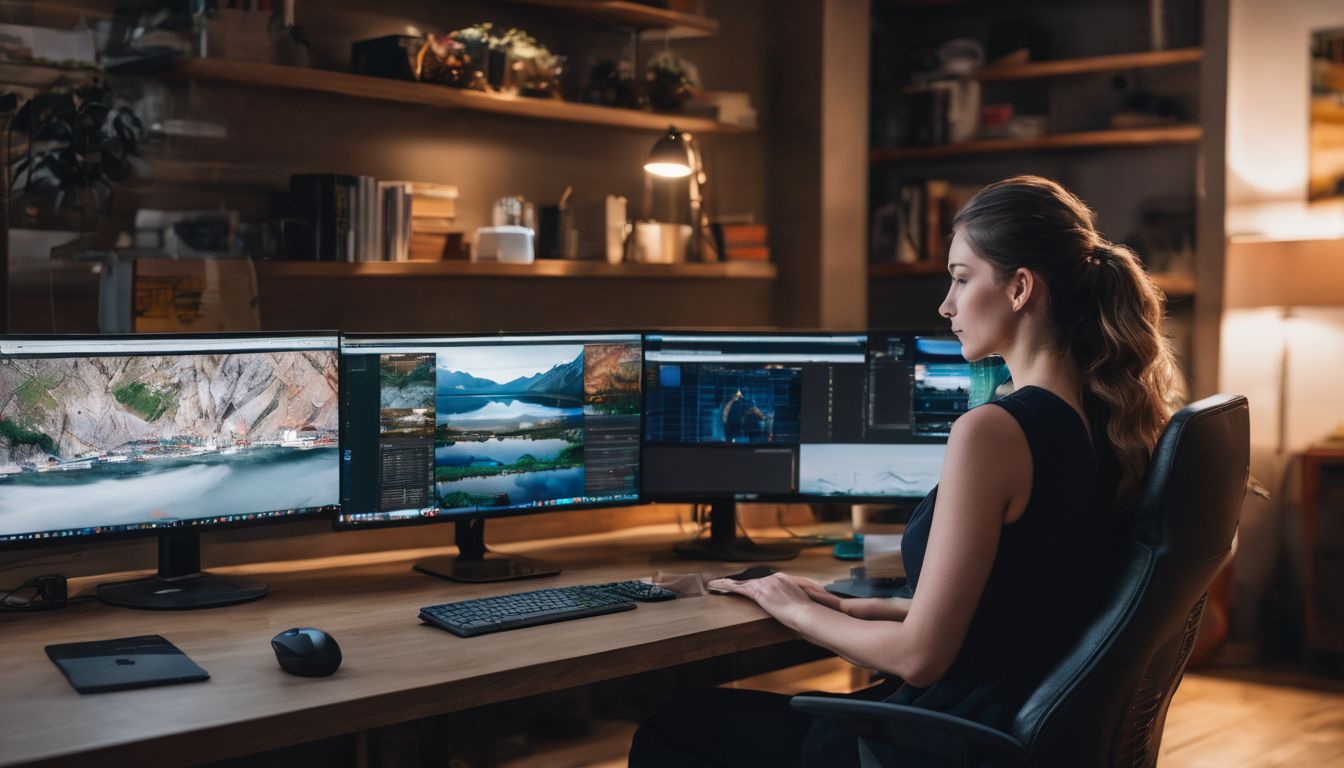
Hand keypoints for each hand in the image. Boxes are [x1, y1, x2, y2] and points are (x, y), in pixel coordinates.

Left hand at [706, 572, 826, 629]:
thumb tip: (797, 614)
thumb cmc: (809, 615)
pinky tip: (714, 586)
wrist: (807, 614)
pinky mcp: (759, 592)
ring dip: (727, 585)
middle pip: (751, 581)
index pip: (765, 581)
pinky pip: (737, 588)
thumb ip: (797, 604)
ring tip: (716, 585)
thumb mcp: (805, 604)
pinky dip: (724, 586)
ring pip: (742, 583)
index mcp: (784, 579)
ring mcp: (766, 584)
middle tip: (726, 585)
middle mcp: (774, 578)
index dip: (755, 585)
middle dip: (739, 584)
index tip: (749, 587)